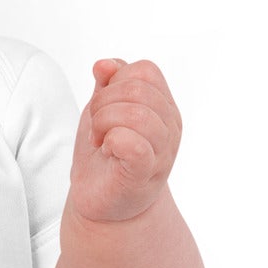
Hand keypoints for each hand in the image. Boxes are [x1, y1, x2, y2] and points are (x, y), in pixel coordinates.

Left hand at [67, 58, 182, 226]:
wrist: (101, 203)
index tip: (103, 108)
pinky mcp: (145, 173)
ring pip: (135, 113)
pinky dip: (112, 141)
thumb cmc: (105, 156)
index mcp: (164, 107)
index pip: (145, 71)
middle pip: (138, 88)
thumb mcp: (103, 110)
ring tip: (100, 140)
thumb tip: (104, 64)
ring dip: (104, 123)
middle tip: (96, 128)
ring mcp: (162, 151)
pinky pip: (133, 143)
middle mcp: (170, 126)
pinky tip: (108, 151)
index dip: (116, 82)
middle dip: (104, 103)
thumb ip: (107, 84)